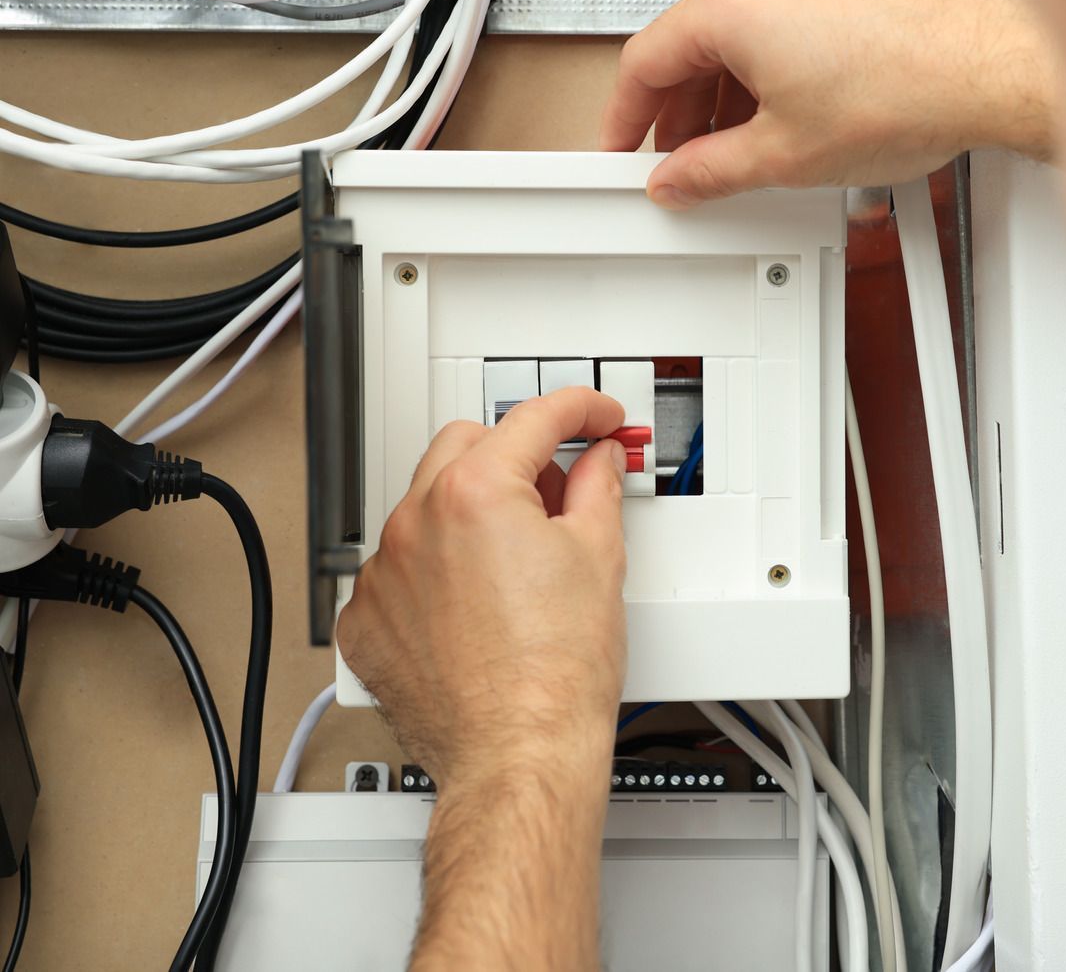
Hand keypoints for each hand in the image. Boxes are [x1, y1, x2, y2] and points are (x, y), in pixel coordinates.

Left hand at [338, 387, 628, 789]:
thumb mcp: (599, 558)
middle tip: (558, 486)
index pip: (534, 418)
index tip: (595, 419)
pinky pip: (397, 570)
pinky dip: (433, 571)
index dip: (580, 409)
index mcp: (476, 494)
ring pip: (424, 506)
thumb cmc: (554, 677)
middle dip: (515, 453)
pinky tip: (475, 604)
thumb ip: (597, 488)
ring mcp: (382, 574)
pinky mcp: (365, 620)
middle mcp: (415, 523)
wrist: (518, 755)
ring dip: (468, 513)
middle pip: (466, 444)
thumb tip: (598, 463)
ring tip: (518, 560)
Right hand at [600, 0, 1055, 208]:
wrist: (993, 63)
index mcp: (731, 4)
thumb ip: (713, 172)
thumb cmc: (908, 91)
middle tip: (686, 160)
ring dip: (732, 88)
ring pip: (743, 27)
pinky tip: (795, 106)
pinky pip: (788, 12)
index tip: (624, 147)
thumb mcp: (787, 156)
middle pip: (693, 42)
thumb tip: (680, 179)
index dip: (626, 117)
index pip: (646, 61)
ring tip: (746, 146)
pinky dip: (776, 59)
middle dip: (686, 109)